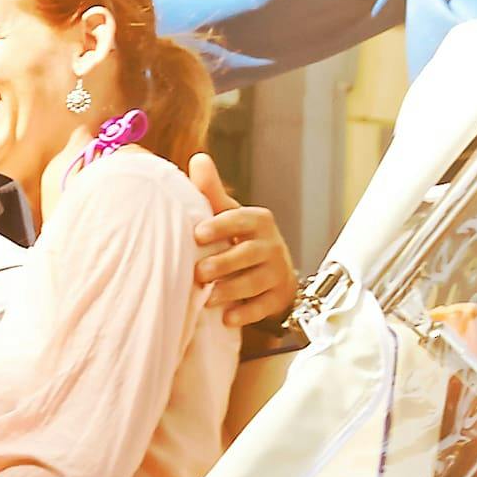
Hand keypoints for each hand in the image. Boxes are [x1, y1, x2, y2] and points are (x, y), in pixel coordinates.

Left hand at [192, 158, 295, 327]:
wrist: (273, 271)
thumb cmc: (242, 238)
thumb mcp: (228, 213)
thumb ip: (211, 190)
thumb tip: (198, 159)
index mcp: (257, 220)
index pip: (240, 219)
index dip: (220, 226)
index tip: (198, 234)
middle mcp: (270, 245)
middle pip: (247, 254)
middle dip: (223, 264)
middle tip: (200, 272)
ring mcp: (276, 272)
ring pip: (254, 282)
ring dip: (230, 290)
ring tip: (209, 297)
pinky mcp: (278, 297)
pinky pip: (263, 306)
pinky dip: (246, 314)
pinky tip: (228, 317)